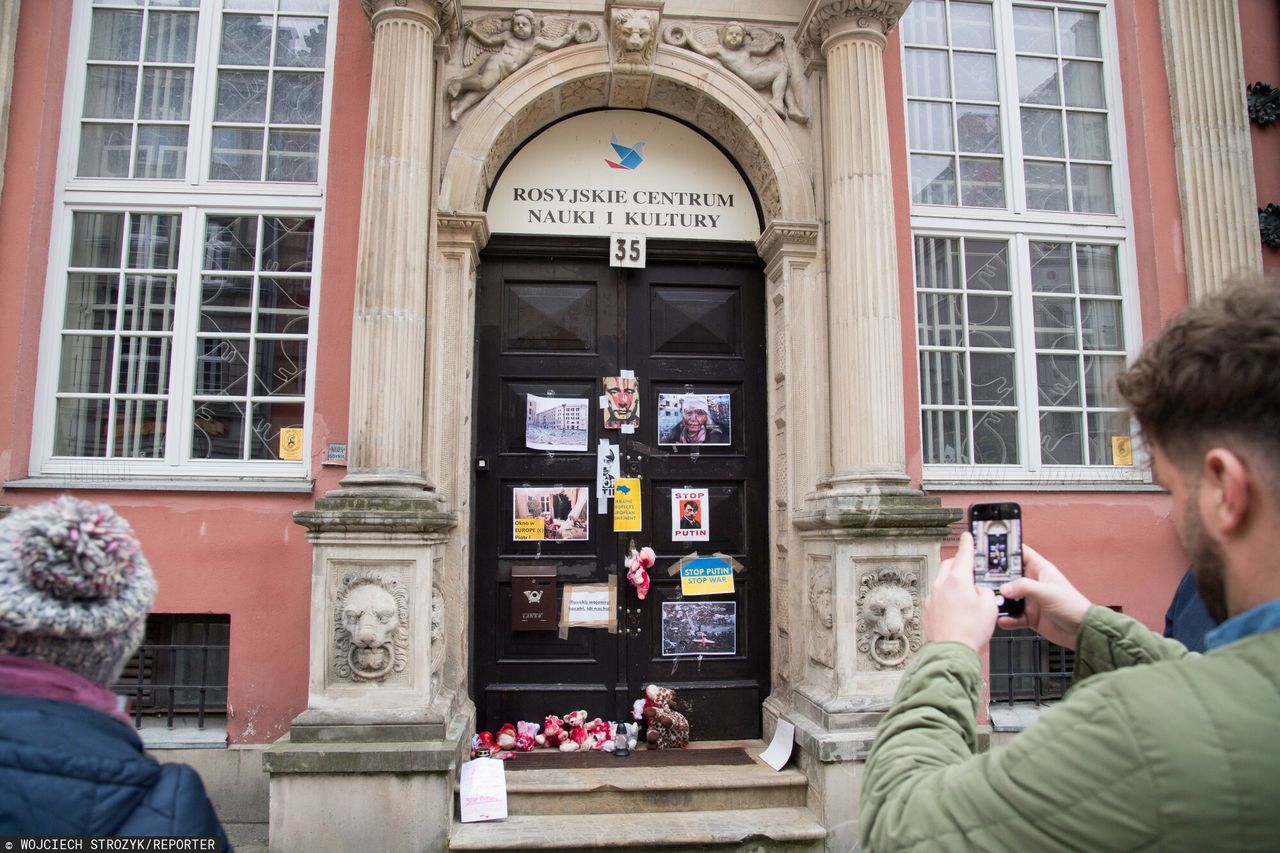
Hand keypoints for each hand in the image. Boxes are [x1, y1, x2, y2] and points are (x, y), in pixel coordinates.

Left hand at [923, 532, 997, 650]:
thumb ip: (985, 591)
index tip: (967, 536)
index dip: (967, 543)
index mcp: (958, 579)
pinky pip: (937, 595)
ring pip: (942, 580)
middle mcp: (941, 585)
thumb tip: (978, 590)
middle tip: (970, 569)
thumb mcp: (990, 606)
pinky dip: (946, 596)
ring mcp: (932, 597)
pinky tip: (955, 608)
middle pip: (949, 565)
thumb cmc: (970, 631)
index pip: (963, 554)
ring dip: (952, 582)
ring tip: (965, 595)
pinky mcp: (927, 609)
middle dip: (959, 563)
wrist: (951, 651)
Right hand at [997, 544, 1091, 648]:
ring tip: (993, 602)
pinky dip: (1007, 618)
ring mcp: (1030, 600)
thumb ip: (1024, 587)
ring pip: (1008, 597)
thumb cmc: (1072, 606)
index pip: (1020, 554)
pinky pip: (1013, 615)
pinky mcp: (1029, 615)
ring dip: (1000, 600)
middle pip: (1009, 576)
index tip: (990, 549)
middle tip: (983, 580)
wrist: (1081, 631)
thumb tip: (1004, 588)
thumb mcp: (1047, 592)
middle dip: (997, 578)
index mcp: (1040, 570)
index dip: (1006, 550)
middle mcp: (1033, 583)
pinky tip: (1003, 619)